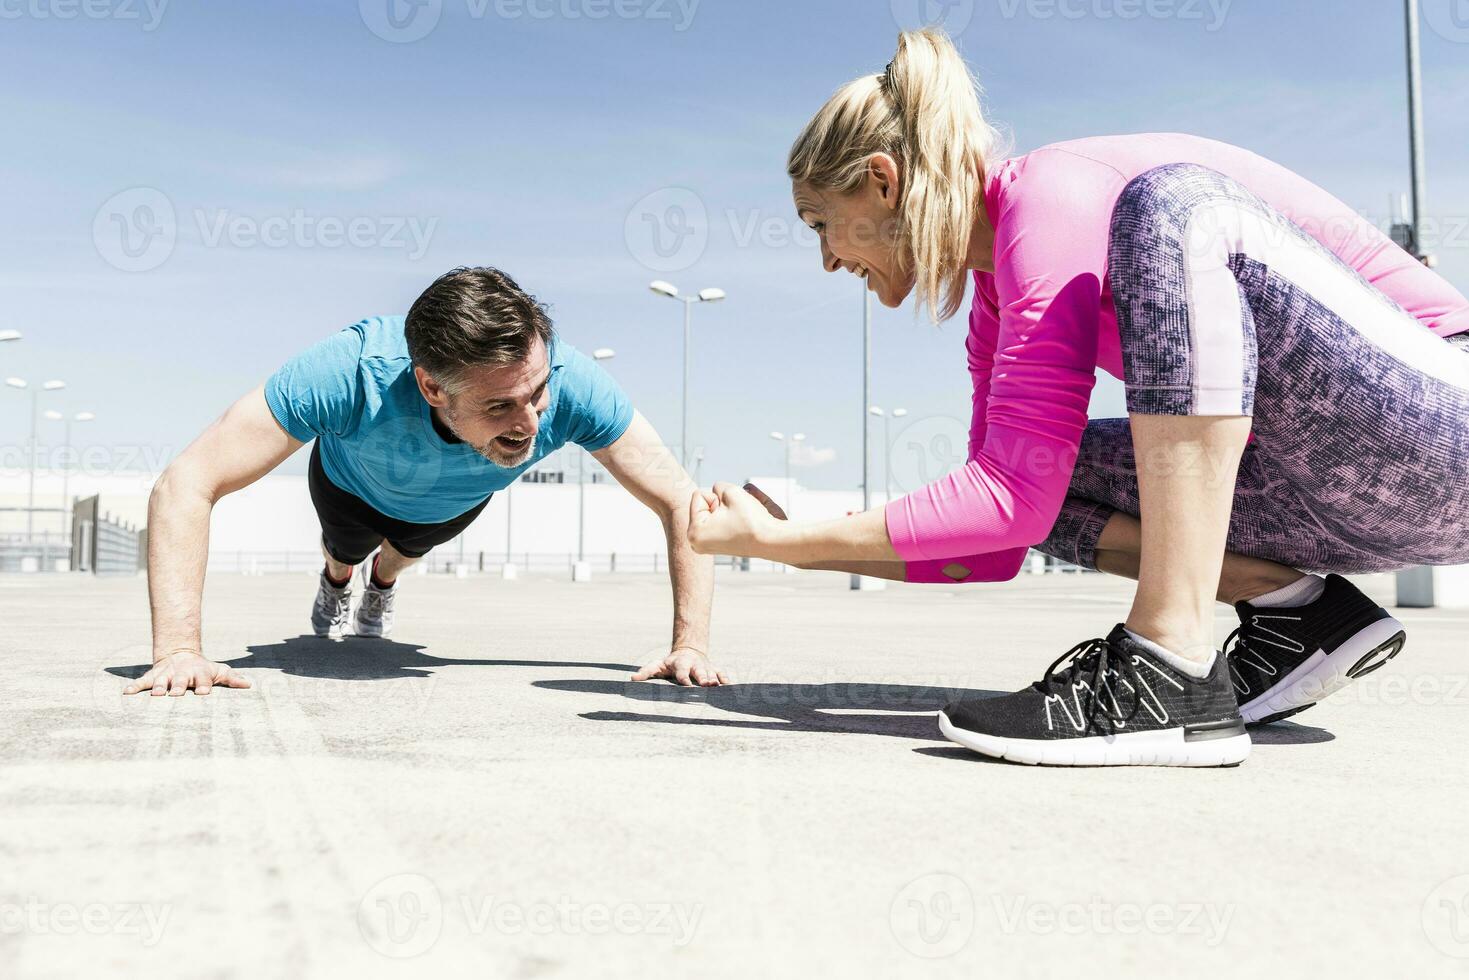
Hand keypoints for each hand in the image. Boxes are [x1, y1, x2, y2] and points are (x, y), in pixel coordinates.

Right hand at [123, 652, 251, 695]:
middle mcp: (182, 674)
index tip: (204, 692)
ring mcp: (166, 675)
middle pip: (180, 681)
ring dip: (158, 687)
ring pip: (161, 681)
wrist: (181, 655)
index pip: (202, 680)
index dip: (203, 686)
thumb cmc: (204, 669)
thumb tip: (248, 685)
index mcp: (199, 674)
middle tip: (175, 694)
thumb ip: (232, 678)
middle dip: (178, 687)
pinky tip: (126, 693)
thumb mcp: (219, 671)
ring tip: (156, 695)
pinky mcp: (153, 676)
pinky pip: (142, 682)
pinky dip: (134, 687)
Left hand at [631, 647, 728, 686]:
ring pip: (712, 672)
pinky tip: (729, 687)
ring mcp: (705, 666)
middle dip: (704, 678)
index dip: (684, 677)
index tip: (686, 686)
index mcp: (680, 664)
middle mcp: (694, 664)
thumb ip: (646, 671)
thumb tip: (633, 678)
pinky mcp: (713, 669)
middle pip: (699, 671)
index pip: (682, 671)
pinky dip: (726, 679)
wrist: (688, 650)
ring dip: (716, 679)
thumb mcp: (657, 665)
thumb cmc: (670, 663)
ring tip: (718, 687)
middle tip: (708, 685)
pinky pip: (721, 673)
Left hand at [687, 482, 785, 557]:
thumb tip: (716, 493)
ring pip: (711, 512)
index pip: (699, 495)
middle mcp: (695, 542)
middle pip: (703, 504)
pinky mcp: (715, 546)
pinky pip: (716, 521)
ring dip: (724, 511)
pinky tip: (737, 528)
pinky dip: (726, 519)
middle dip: (719, 504)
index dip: (718, 497)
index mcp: (694, 531)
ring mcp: (705, 546)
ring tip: (737, 523)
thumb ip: (718, 487)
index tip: (731, 512)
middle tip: (735, 518)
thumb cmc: (751, 519)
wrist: (771, 541)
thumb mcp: (731, 492)